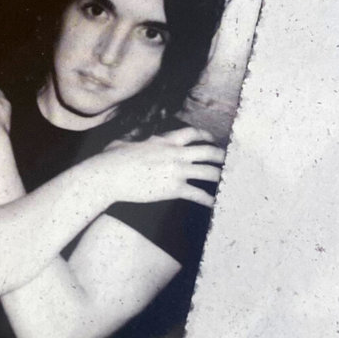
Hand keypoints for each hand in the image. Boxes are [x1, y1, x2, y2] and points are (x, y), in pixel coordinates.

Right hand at [89, 127, 224, 207]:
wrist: (109, 175)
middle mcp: (176, 154)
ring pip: (208, 172)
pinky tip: (216, 204)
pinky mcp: (173, 189)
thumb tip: (130, 138)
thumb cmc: (110, 159)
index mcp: (164, 140)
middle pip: (208, 151)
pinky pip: (198, 194)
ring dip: (221, 176)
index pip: (191, 133)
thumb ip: (134, 138)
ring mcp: (176, 171)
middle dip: (221, 156)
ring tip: (229, 181)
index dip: (205, 135)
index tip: (210, 139)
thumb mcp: (125, 141)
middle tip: (229, 160)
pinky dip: (209, 199)